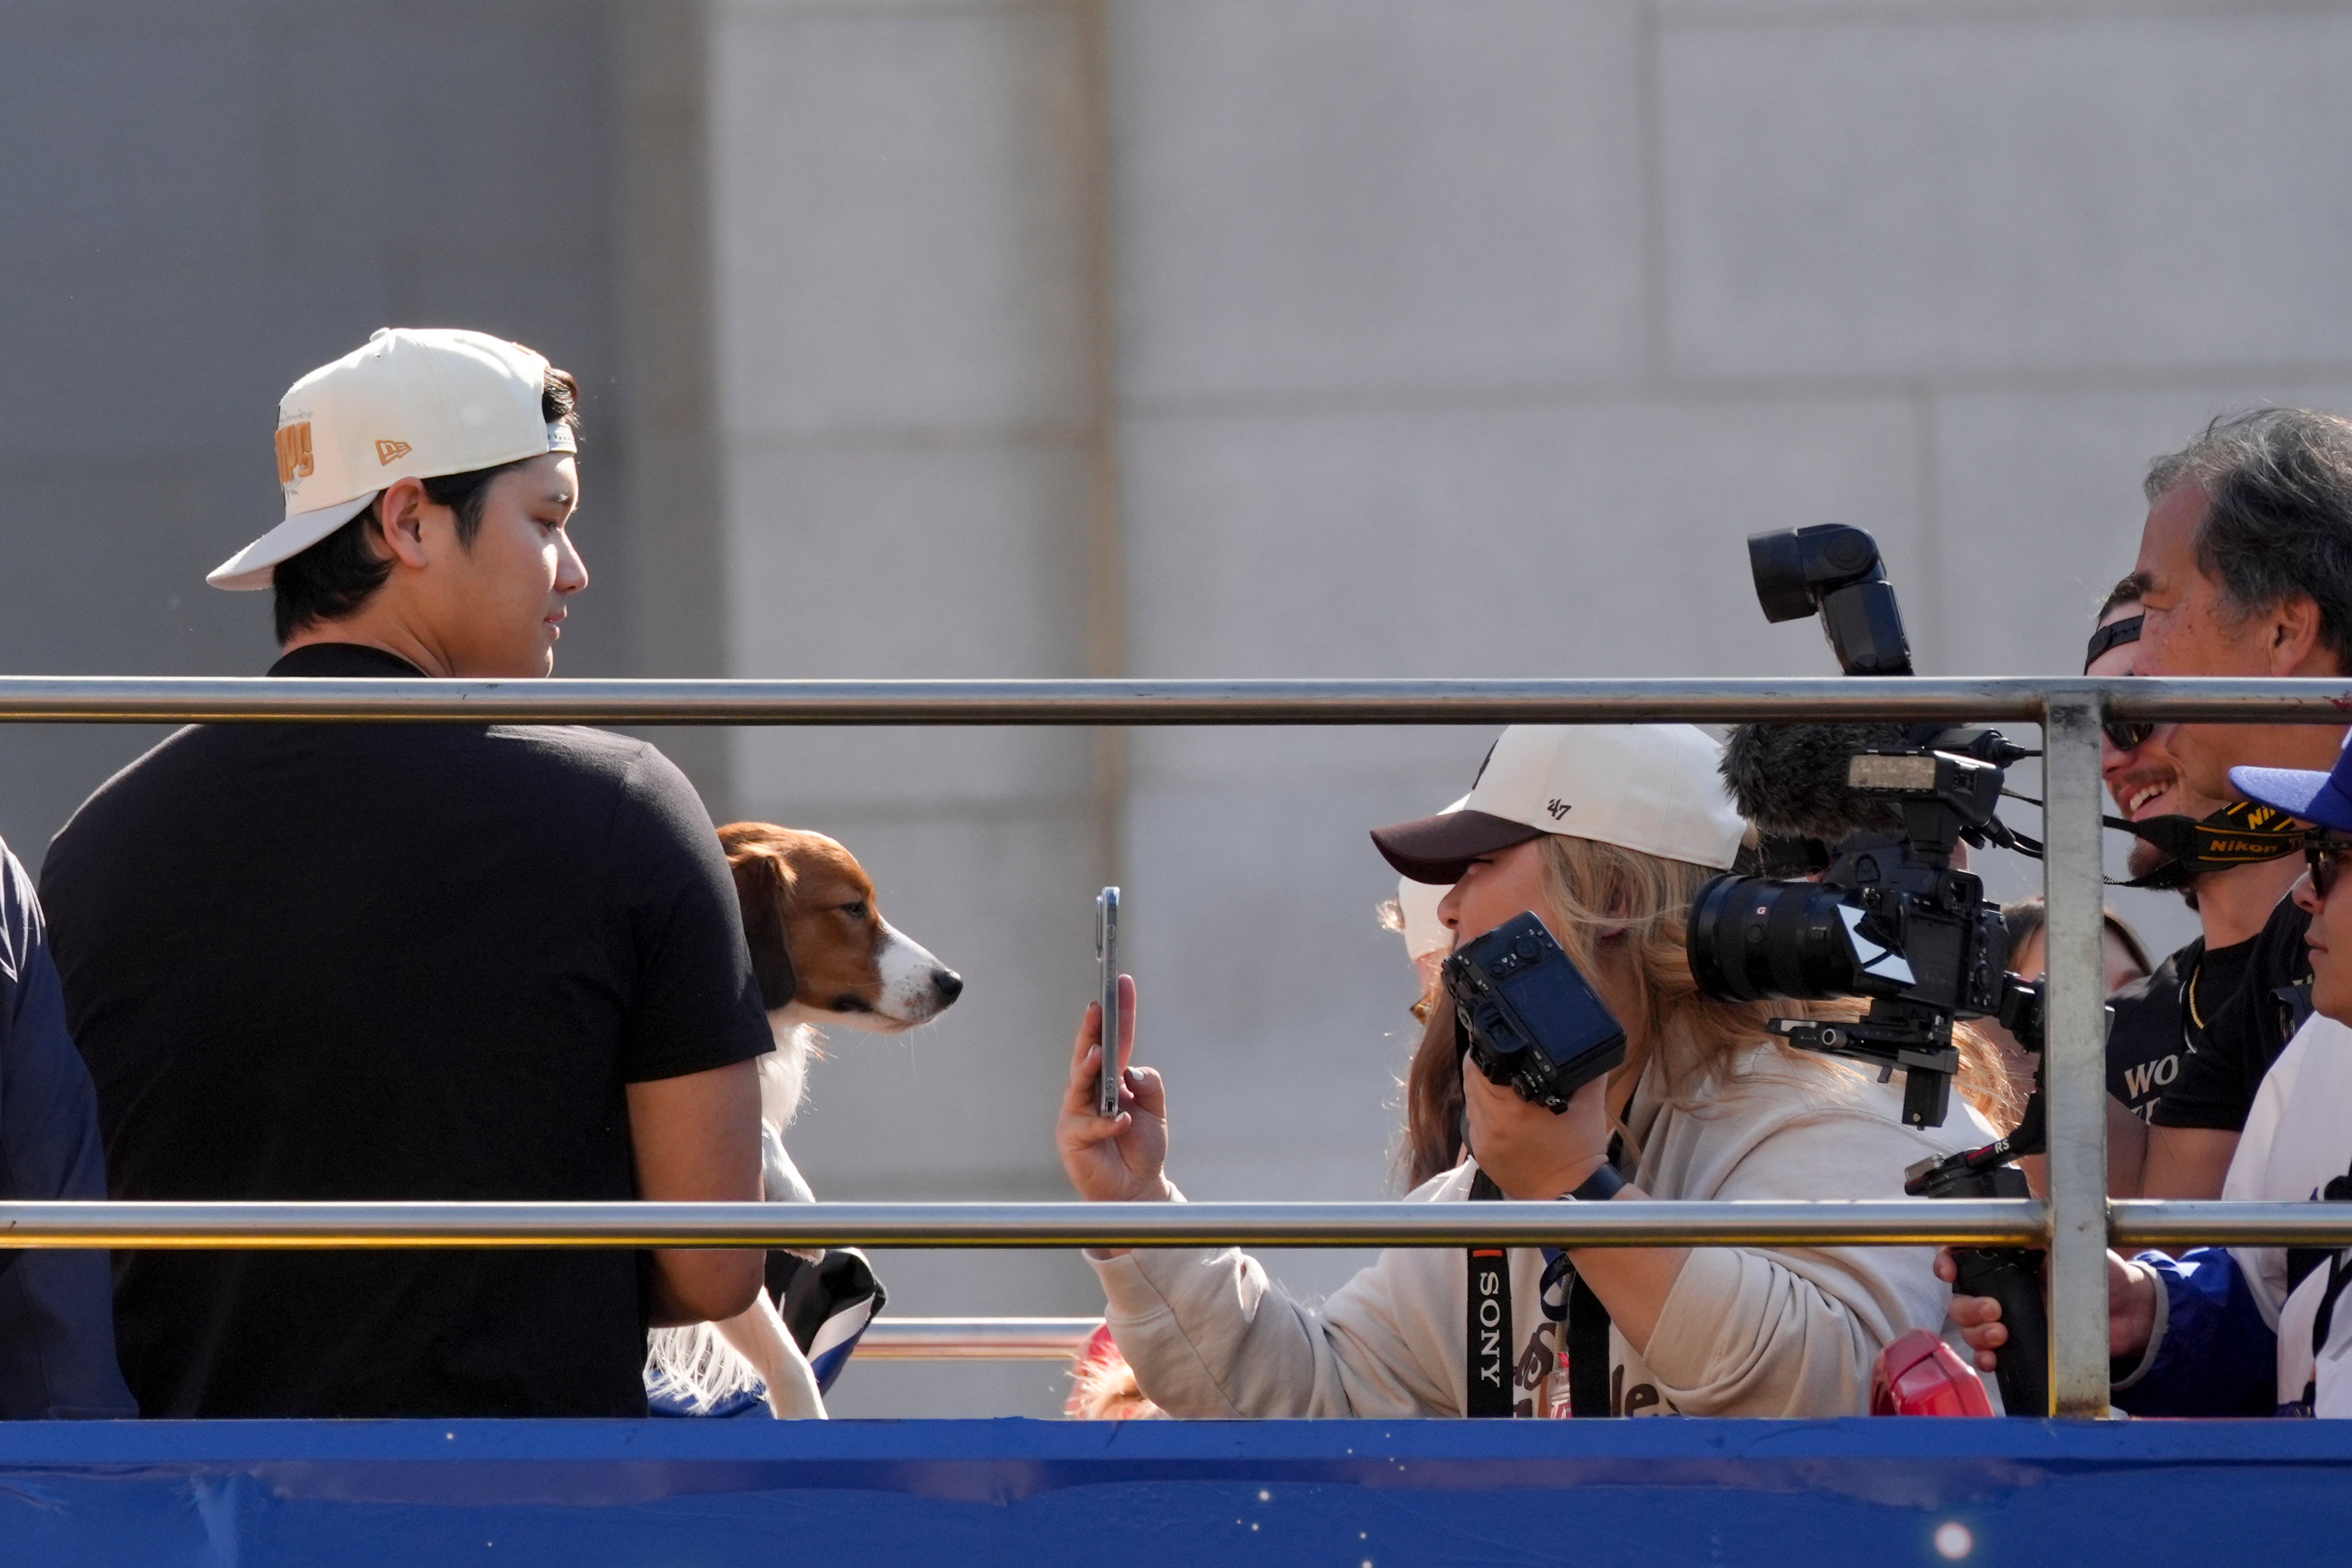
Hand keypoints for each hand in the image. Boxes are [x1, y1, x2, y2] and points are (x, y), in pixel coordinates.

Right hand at [1055, 975, 1170, 1207]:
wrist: (1137, 1188)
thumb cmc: (1143, 1148)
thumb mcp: (1156, 1111)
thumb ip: (1149, 1085)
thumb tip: (1131, 1070)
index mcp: (1112, 1078)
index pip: (1115, 1040)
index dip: (1119, 1013)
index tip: (1122, 984)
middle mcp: (1091, 1090)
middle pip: (1088, 1053)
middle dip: (1091, 1029)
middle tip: (1097, 1008)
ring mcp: (1078, 1111)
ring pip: (1079, 1082)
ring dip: (1089, 1068)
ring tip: (1099, 1056)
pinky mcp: (1071, 1136)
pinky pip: (1088, 1123)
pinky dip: (1109, 1122)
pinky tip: (1123, 1121)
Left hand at [1460, 1060, 1610, 1200]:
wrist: (1572, 1193)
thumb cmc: (1580, 1150)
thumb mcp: (1589, 1101)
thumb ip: (1585, 1068)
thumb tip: (1579, 1043)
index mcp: (1515, 1107)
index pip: (1479, 1065)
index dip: (1483, 1049)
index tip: (1496, 1046)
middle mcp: (1493, 1122)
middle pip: (1471, 1079)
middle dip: (1483, 1066)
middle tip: (1501, 1062)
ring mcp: (1484, 1140)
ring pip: (1471, 1099)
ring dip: (1481, 1087)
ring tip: (1503, 1084)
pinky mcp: (1482, 1153)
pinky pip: (1474, 1120)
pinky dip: (1483, 1110)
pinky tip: (1502, 1110)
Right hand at [1934, 1247, 2155, 1372]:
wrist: (2130, 1311)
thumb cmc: (2101, 1271)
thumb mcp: (2070, 1244)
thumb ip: (2039, 1238)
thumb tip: (2012, 1228)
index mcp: (2007, 1259)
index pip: (1962, 1255)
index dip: (1946, 1262)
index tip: (1948, 1270)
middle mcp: (2001, 1288)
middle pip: (1959, 1298)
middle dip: (1967, 1307)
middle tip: (1993, 1311)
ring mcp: (2009, 1319)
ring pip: (1969, 1327)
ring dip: (1975, 1333)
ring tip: (2000, 1335)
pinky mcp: (2021, 1346)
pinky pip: (1990, 1355)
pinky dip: (1986, 1358)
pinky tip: (1994, 1359)